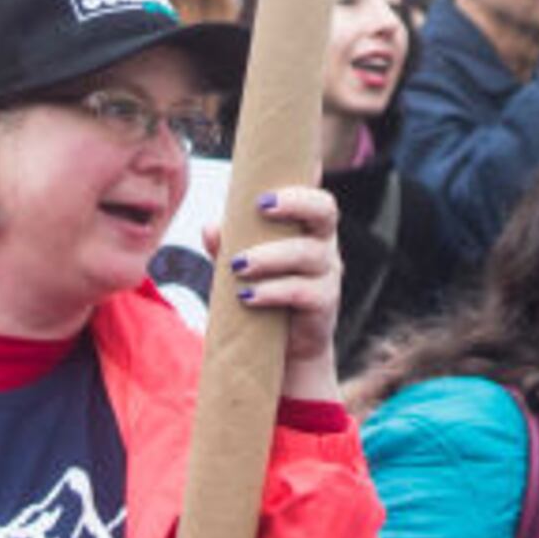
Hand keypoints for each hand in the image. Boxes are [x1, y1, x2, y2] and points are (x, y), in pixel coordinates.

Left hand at [226, 183, 345, 399]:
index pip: (315, 197)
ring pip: (308, 254)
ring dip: (270, 256)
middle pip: (325, 212)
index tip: (268, 188)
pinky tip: (248, 296)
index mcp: (308, 229)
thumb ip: (227, 246)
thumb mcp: (241, 267)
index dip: (301, 186)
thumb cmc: (263, 296)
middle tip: (260, 206)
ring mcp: (328, 275)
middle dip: (295, 204)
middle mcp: (324, 246)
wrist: (284, 351)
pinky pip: (303, 292)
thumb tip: (210, 228)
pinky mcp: (324, 305)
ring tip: (237, 266)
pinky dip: (273, 291)